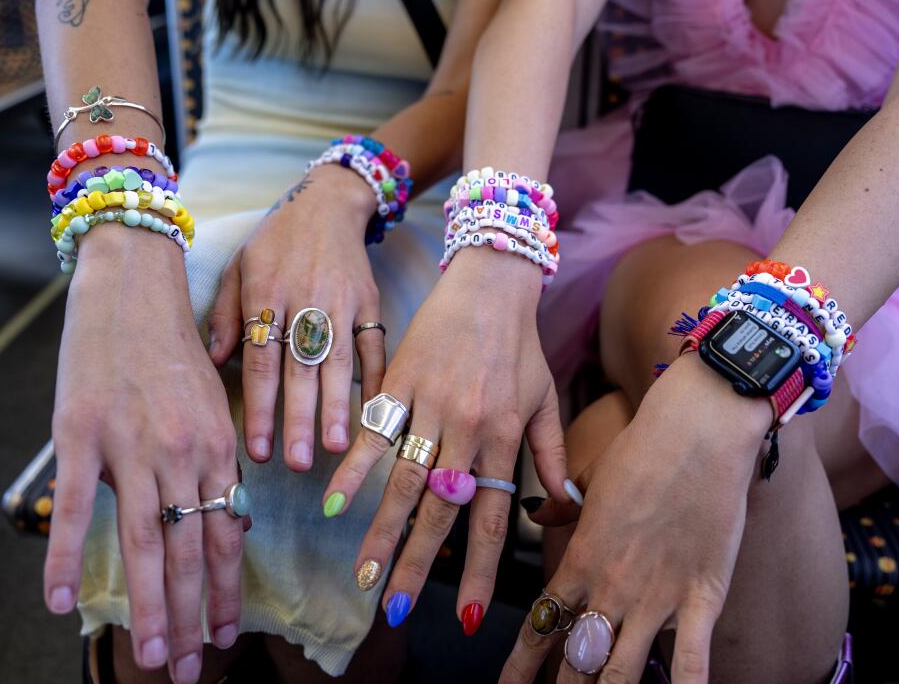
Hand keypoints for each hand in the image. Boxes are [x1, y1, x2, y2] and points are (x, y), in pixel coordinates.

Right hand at [43, 229, 243, 683]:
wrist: (134, 286)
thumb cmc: (174, 347)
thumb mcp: (212, 404)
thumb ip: (218, 463)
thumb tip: (229, 520)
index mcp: (217, 447)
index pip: (227, 535)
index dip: (227, 592)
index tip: (226, 637)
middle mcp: (181, 454)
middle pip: (189, 550)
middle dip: (192, 618)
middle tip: (190, 670)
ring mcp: (130, 446)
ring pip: (143, 542)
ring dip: (149, 605)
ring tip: (153, 657)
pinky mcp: (80, 434)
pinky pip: (76, 507)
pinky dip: (64, 558)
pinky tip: (60, 603)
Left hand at [206, 164, 383, 469]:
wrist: (327, 202)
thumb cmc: (276, 240)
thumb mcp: (239, 265)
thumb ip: (225, 314)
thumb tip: (214, 362)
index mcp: (265, 293)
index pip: (261, 360)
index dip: (260, 407)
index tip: (257, 449)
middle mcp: (303, 300)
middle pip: (300, 369)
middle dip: (299, 420)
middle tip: (299, 464)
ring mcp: (340, 302)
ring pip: (338, 362)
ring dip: (339, 407)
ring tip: (338, 448)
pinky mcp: (369, 301)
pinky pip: (374, 345)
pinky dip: (377, 379)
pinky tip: (377, 412)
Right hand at [324, 248, 571, 632]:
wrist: (491, 282)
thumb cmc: (520, 344)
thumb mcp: (545, 401)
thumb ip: (552, 458)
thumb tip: (564, 508)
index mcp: (502, 439)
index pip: (492, 519)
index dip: (481, 570)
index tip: (469, 616)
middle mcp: (466, 430)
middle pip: (440, 511)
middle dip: (419, 566)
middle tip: (397, 611)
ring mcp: (429, 406)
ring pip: (403, 480)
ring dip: (381, 531)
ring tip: (364, 575)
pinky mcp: (399, 381)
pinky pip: (374, 431)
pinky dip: (354, 466)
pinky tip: (334, 500)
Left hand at [501, 352, 771, 683]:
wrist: (696, 429)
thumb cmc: (643, 448)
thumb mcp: (591, 480)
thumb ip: (564, 509)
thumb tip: (540, 515)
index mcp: (581, 559)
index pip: (543, 624)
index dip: (522, 664)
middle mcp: (611, 587)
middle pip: (577, 658)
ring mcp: (655, 596)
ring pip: (621, 670)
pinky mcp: (701, 595)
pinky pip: (691, 659)